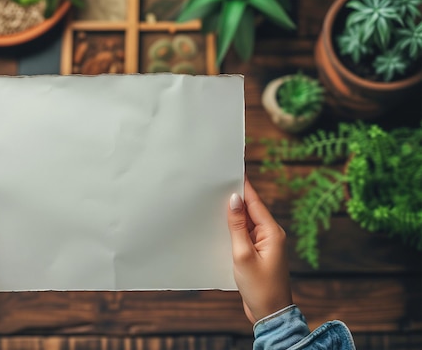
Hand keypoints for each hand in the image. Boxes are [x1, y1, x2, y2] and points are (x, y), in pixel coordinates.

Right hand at [227, 179, 291, 323]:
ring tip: (212, 203)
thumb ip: (237, 226)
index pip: (255, 201)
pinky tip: (220, 228)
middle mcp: (270, 234)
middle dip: (234, 198)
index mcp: (272, 231)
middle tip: (215, 184)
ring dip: (232, 215)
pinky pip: (244, 235)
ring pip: (246, 222)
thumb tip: (234, 200)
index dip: (243, 185)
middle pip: (250, 209)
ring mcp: (264, 244)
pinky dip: (233, 230)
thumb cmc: (260, 287)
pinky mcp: (258, 253)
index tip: (232, 169)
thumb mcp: (243, 255)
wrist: (270, 313)